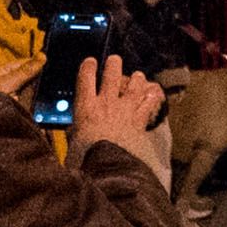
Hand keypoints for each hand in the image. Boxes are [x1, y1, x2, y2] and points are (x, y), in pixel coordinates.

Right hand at [66, 52, 168, 168]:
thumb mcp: (72, 144)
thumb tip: (74, 133)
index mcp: (86, 108)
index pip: (85, 79)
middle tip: (115, 60)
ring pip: (134, 85)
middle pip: (112, 75)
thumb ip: (75, 133)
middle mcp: (107, 103)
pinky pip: (149, 103)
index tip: (90, 61)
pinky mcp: (140, 120)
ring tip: (137, 76)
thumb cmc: (86, 158)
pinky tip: (154, 94)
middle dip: (113, 64)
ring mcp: (125, 110)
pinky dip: (152, 98)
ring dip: (136, 79)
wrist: (110, 167)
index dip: (87, 67)